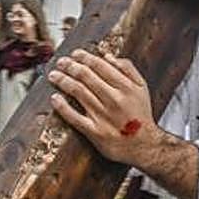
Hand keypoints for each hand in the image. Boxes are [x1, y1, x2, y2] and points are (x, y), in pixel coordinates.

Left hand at [48, 49, 154, 164]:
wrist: (144, 145)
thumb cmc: (140, 115)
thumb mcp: (141, 88)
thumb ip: (127, 69)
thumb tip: (107, 56)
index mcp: (126, 87)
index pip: (100, 65)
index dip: (84, 57)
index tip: (75, 54)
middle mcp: (114, 100)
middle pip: (86, 76)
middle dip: (70, 66)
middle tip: (61, 62)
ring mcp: (103, 116)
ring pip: (78, 92)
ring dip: (63, 81)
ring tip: (54, 76)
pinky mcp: (95, 132)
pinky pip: (74, 117)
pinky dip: (62, 107)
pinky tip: (55, 98)